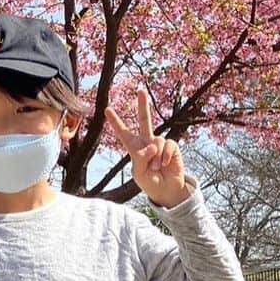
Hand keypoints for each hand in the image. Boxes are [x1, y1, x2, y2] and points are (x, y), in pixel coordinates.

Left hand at [105, 86, 187, 208]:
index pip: (123, 133)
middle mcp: (147, 142)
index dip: (116, 122)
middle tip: (141, 90)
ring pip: (156, 141)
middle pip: (145, 120)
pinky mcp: (172, 147)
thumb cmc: (150, 182)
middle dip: (143, 105)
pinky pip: (168, 145)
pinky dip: (166, 156)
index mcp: (134, 148)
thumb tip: (152, 145)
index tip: (107, 109)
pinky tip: (165, 164)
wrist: (167, 190)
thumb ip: (141, 158)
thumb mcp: (139, 173)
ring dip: (156, 158)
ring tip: (156, 168)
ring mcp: (160, 144)